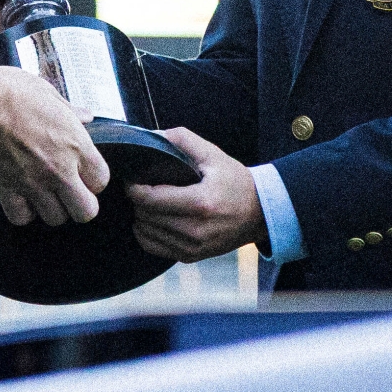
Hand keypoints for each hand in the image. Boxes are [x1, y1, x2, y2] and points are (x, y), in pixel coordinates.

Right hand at [0, 64, 109, 226]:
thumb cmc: (13, 92)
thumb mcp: (50, 94)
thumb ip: (71, 112)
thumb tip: (85, 117)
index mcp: (75, 144)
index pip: (102, 180)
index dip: (95, 179)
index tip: (86, 173)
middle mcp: (58, 169)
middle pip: (85, 211)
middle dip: (81, 204)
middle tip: (71, 191)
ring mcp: (33, 182)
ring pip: (55, 219)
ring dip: (52, 208)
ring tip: (46, 193)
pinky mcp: (6, 189)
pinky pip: (21, 217)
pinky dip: (22, 211)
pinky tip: (22, 197)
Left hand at [126, 128, 269, 262]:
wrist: (259, 213)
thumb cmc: (234, 181)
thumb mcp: (212, 154)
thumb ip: (181, 140)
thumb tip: (151, 136)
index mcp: (200, 202)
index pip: (150, 199)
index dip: (134, 188)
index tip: (132, 179)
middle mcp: (195, 229)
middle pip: (145, 215)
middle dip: (138, 200)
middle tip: (141, 187)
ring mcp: (192, 246)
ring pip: (145, 232)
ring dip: (141, 215)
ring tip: (149, 201)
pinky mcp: (190, 256)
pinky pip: (153, 247)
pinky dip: (146, 233)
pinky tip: (153, 219)